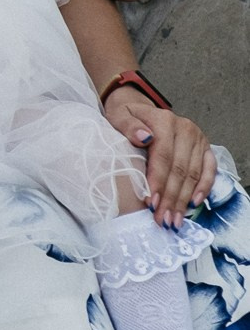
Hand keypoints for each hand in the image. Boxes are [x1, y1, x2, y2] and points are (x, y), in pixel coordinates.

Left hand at [106, 87, 218, 228]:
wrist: (139, 108)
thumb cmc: (126, 117)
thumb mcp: (118, 116)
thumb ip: (128, 126)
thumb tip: (144, 138)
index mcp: (164, 121)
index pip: (163, 157)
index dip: (158, 182)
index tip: (151, 204)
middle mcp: (185, 128)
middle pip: (179, 169)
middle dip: (171, 198)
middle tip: (162, 220)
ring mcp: (198, 138)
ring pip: (193, 174)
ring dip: (184, 200)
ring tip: (174, 220)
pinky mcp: (205, 147)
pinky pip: (210, 169)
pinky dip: (204, 188)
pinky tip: (194, 204)